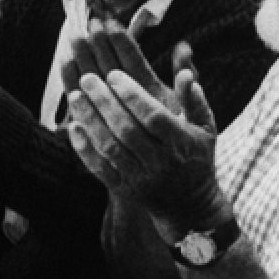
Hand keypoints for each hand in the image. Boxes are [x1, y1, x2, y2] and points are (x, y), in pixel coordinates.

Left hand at [63, 23, 227, 238]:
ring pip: (111, 147)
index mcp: (181, 143)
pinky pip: (100, 168)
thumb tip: (185, 74)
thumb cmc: (196, 157)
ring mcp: (141, 178)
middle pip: (127, 129)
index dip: (132, 95)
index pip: (153, 117)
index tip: (114, 74)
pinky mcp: (124, 190)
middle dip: (105, 102)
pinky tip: (74, 126)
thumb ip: (194, 101)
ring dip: (91, 120)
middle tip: (88, 78)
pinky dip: (84, 148)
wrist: (189, 205)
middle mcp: (160, 162)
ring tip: (76, 96)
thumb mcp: (205, 129)